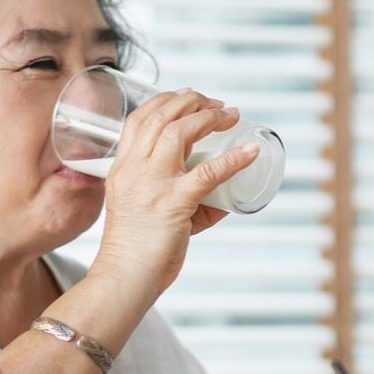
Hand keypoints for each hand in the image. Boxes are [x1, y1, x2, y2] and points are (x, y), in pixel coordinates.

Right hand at [89, 89, 260, 301]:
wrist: (124, 276)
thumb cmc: (137, 249)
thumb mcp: (147, 212)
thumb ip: (182, 199)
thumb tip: (226, 198)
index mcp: (123, 168)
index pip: (139, 118)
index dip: (166, 100)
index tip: (189, 97)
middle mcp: (134, 169)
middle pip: (161, 116)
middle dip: (192, 100)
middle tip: (217, 103)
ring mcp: (153, 184)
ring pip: (180, 132)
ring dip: (210, 117)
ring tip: (231, 116)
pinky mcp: (174, 203)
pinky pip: (210, 172)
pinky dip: (234, 158)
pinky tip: (251, 151)